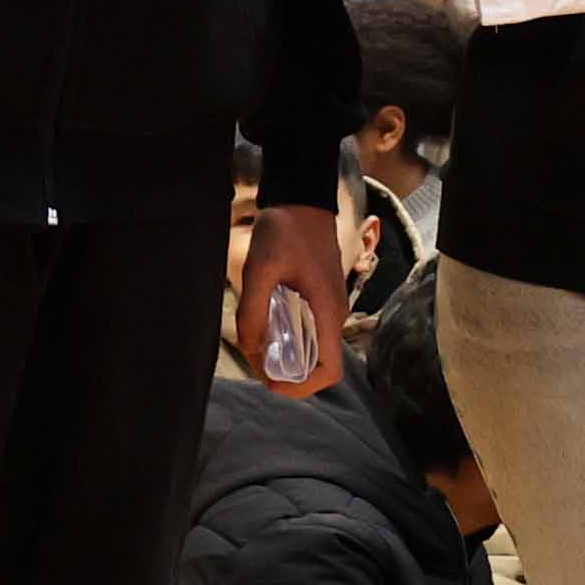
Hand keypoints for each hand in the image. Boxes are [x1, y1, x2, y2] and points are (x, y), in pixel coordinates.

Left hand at [236, 195, 348, 392]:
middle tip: (254, 359)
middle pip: (319, 366)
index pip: (329, 370)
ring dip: (286, 357)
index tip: (271, 380)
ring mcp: (329, 307)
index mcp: (327, 312)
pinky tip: (264, 326)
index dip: (301, 386)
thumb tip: (250, 347)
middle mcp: (334, 315)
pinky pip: (309, 332)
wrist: (302, 199)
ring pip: (313, 350)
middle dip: (287, 374)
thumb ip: (253, 311)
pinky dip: (288, 339)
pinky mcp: (321, 299)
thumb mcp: (260, 269)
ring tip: (255, 344)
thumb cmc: (285, 230)